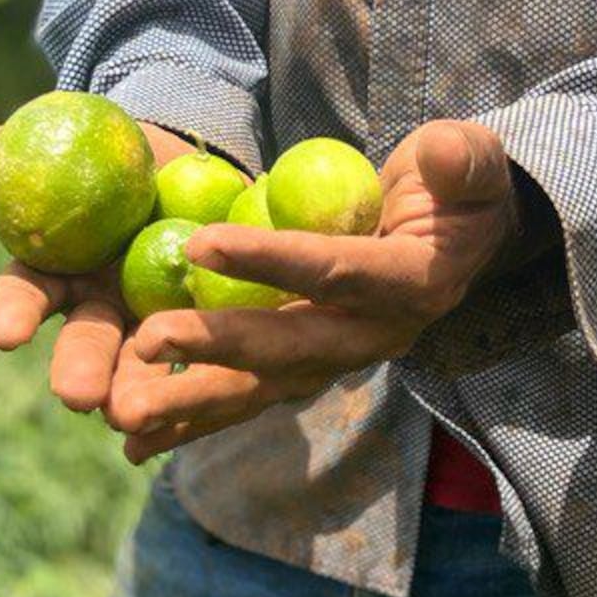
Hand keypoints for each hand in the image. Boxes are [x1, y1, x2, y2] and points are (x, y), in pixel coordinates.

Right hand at [0, 117, 195, 412]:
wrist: (185, 162)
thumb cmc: (98, 157)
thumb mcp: (47, 144)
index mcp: (55, 274)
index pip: (26, 298)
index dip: (14, 314)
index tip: (3, 332)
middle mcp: (101, 311)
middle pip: (88, 343)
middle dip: (80, 369)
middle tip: (77, 396)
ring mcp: (155, 323)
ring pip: (144, 364)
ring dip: (137, 392)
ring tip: (133, 415)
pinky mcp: (210, 326)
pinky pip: (210, 358)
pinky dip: (204, 382)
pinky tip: (204, 403)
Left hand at [106, 119, 523, 462]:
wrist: (458, 243)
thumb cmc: (457, 189)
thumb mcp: (471, 161)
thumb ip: (460, 160)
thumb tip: (436, 152)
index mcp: (411, 285)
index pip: (337, 274)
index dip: (272, 260)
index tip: (199, 244)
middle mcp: (372, 337)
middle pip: (288, 349)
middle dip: (216, 347)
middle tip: (147, 341)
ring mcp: (335, 360)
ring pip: (259, 387)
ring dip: (190, 403)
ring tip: (125, 414)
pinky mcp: (305, 369)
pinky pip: (246, 396)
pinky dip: (191, 420)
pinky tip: (133, 444)